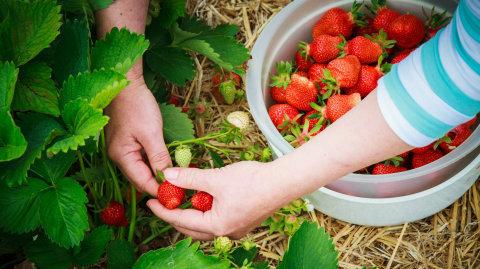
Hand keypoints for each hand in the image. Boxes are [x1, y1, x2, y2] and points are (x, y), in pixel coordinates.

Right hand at [105, 77, 170, 195]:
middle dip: (159, 185)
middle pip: (141, 179)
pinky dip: (154, 164)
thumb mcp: (151, 133)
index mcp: (121, 157)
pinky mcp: (128, 142)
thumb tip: (168, 178)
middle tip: (180, 189)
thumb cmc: (137, 105)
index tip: (178, 195)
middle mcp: (119, 157)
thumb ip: (159, 157)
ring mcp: (123, 150)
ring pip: (142, 170)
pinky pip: (142, 159)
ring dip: (158, 175)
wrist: (126, 83)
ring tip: (177, 179)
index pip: (142, 183)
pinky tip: (167, 164)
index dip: (160, 191)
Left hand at [146, 161, 298, 239]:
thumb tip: (167, 176)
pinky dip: (206, 211)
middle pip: (191, 228)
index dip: (163, 210)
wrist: (283, 182)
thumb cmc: (251, 181)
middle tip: (163, 202)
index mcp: (216, 226)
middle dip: (175, 215)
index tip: (150, 202)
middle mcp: (225, 232)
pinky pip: (217, 220)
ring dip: (192, 213)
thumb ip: (190, 178)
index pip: (181, 220)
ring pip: (205, 225)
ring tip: (182, 199)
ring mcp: (235, 229)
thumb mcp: (215, 178)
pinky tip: (204, 199)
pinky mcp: (243, 221)